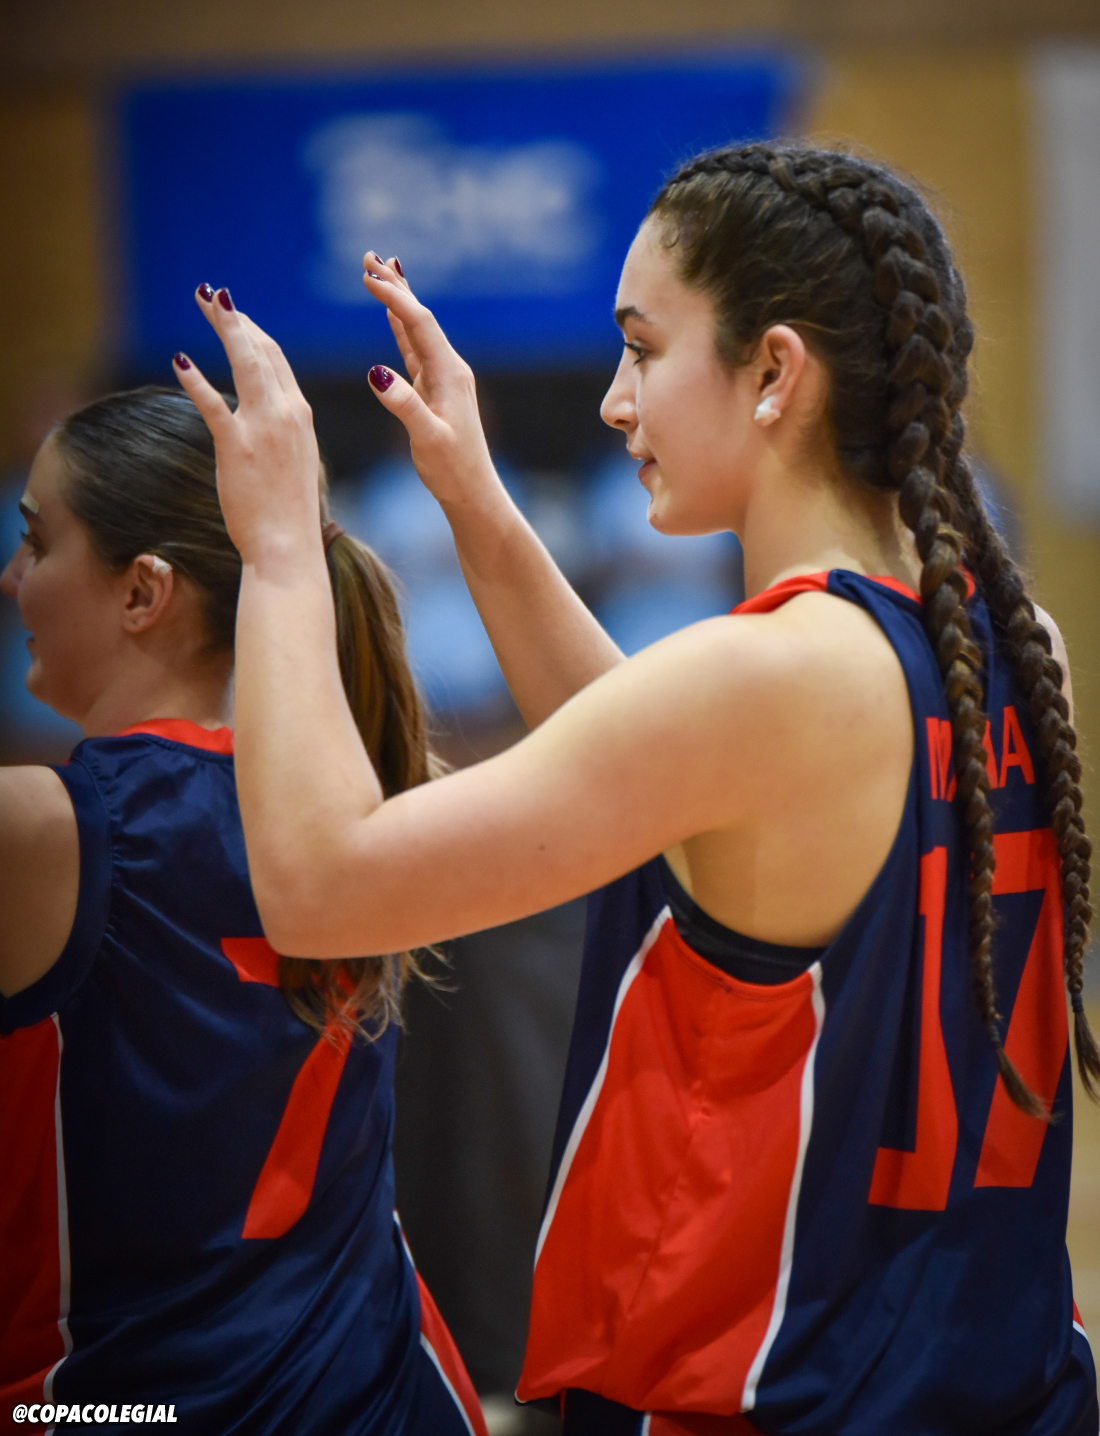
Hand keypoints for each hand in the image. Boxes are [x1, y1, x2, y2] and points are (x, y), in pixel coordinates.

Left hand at [171, 287, 321, 563]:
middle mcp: (286, 413)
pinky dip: (196, 379)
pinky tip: (180, 360)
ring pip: (244, 361)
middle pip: (262, 350)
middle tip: (214, 294)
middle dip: (237, 318)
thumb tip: (262, 428)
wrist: (289, 545)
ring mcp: (263, 427)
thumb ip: (280, 437)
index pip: (277, 361)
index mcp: (300, 416)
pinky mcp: (237, 446)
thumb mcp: (294, 464)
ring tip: (204, 302)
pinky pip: (213, 403)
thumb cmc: (289, 514)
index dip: (254, 332)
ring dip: (224, 326)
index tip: (235, 316)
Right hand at [361, 253, 498, 511]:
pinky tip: (392, 313)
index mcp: (449, 374)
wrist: (472, 492)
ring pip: (416, 330)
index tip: (367, 277)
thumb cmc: (452, 469)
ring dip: (397, 300)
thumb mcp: (427, 438)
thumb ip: (404, 405)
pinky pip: (414, 349)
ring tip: (378, 271)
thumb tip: (376, 371)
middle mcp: (449, 369)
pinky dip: (401, 327)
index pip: (419, 324)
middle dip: (395, 286)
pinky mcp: (434, 390)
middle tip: (368, 256)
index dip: (394, 298)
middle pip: (419, 317)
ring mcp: (442, 378)